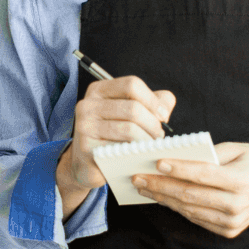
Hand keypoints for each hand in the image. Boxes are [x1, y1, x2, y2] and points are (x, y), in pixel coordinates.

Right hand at [55, 76, 175, 208]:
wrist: (87, 163)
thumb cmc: (114, 135)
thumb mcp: (133, 112)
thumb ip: (154, 102)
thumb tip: (164, 108)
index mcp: (99, 90)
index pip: (132, 84)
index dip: (153, 100)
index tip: (163, 116)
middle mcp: (87, 105)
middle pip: (133, 109)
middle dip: (153, 124)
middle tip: (158, 136)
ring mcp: (84, 127)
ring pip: (129, 130)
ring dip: (147, 140)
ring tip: (151, 146)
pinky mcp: (86, 149)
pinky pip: (120, 149)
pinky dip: (135, 153)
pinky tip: (139, 156)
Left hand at [131, 142, 248, 238]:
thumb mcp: (239, 149)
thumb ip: (210, 153)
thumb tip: (178, 157)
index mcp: (240, 181)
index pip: (202, 175)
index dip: (178, 170)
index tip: (156, 163)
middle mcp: (236, 205)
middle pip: (190, 195)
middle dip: (160, 186)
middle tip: (137, 178)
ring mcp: (232, 221)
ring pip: (189, 209)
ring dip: (163, 198)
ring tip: (144, 187)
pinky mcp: (228, 230)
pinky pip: (196, 218)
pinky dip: (177, 207)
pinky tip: (162, 197)